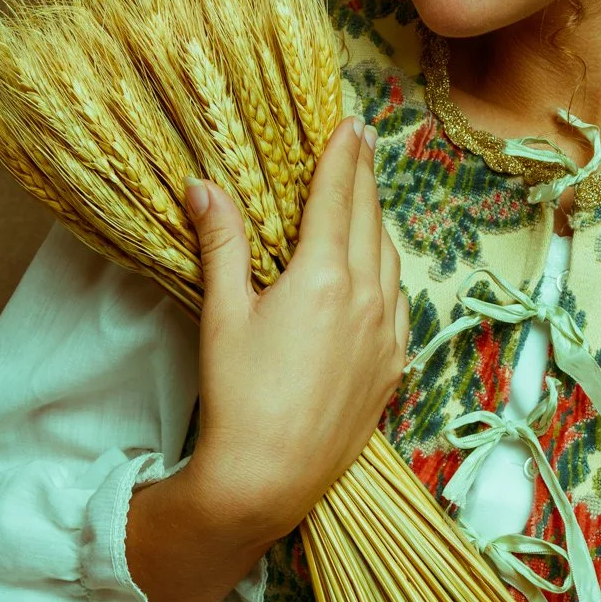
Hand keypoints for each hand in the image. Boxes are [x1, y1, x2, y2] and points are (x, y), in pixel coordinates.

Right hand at [124, 115, 407, 601]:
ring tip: (366, 199)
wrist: (270, 478)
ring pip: (389, 259)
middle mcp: (367, 297)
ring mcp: (387, 333)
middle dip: (364, 177)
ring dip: (377, 223)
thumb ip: (222, 244)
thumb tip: (202, 185)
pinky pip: (398, 301)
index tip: (351, 123)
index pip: (338, 196)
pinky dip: (387, 271)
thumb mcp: (222, 313)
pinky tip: (376, 270)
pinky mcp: (393, 366)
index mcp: (324, 275)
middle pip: (369, 219)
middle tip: (362, 143)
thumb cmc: (238, 396)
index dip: (344, 155)